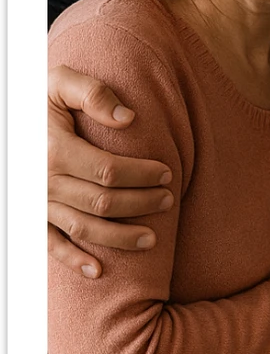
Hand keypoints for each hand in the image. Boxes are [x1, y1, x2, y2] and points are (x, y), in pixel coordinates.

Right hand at [48, 66, 174, 276]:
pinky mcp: (31, 216)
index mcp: (54, 150)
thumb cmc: (37, 99)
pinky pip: (50, 244)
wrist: (7, 118)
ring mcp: (37, 203)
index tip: (167, 173)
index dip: (142, 175)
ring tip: (151, 238)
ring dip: (120, 237)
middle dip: (141, 203)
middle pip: (103, 202)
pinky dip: (73, 260)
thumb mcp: (59, 82)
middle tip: (168, 200)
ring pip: (84, 228)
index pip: (109, 170)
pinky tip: (98, 271)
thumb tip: (128, 118)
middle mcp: (44, 182)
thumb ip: (93, 93)